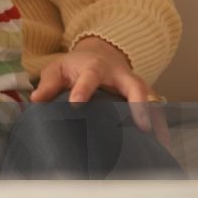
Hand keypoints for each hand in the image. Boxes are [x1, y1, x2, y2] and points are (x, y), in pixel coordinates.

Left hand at [31, 37, 169, 143]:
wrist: (98, 54)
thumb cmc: (74, 66)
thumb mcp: (57, 69)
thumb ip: (48, 85)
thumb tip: (35, 99)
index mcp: (93, 68)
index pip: (89, 77)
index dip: (83, 89)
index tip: (76, 103)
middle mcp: (118, 75)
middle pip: (133, 85)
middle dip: (138, 103)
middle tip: (140, 124)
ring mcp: (132, 84)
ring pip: (149, 97)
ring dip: (154, 116)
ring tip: (158, 139)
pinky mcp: (142, 94)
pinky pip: (153, 107)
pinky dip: (159, 122)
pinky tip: (161, 142)